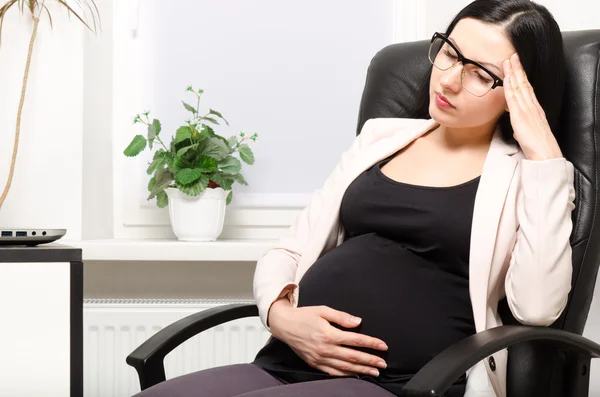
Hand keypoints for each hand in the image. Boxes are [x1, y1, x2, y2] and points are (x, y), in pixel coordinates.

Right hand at [268, 301, 388, 376]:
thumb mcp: (323, 310)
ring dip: (362, 370)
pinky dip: (346, 375)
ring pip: (345, 367)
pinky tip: (355, 374)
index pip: (356, 340)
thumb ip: (341, 316)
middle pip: (353, 356)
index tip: (383, 346)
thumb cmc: (304, 315)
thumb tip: (358, 322)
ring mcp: (320, 358)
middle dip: (370, 360)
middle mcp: (325, 348)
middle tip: (383, 364)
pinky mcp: (314, 363)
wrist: (284, 325)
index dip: (371, 343)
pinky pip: (333, 372)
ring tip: (374, 372)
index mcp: (329, 334)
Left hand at [503, 53, 562, 160]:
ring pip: (519, 87)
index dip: (522, 76)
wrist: (545, 152)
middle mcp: (532, 106)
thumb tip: (516, 126)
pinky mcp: (520, 116)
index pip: (527, 88)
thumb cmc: (537, 145)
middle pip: (524, 84)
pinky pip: (514, 98)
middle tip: (512, 56)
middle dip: (518, 69)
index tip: (517, 66)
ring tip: (508, 61)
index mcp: (535, 109)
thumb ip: (522, 126)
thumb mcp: (528, 131)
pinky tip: (507, 79)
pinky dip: (510, 87)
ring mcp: (526, 109)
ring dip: (513, 73)